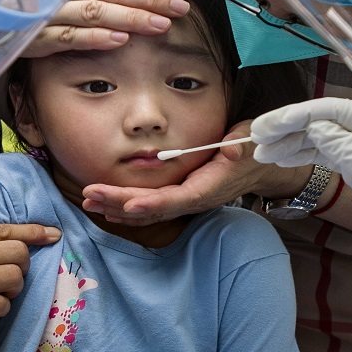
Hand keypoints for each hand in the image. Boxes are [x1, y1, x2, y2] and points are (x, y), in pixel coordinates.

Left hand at [82, 122, 311, 225]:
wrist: (262, 165)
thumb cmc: (255, 149)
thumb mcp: (252, 142)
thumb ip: (240, 145)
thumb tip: (232, 149)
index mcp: (210, 187)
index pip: (177, 199)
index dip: (153, 203)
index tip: (128, 204)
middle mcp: (196, 199)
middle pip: (155, 207)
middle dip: (121, 203)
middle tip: (90, 195)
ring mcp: (188, 201)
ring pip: (149, 210)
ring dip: (118, 207)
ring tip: (90, 202)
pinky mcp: (182, 197)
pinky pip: (152, 207)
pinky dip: (130, 210)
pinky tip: (109, 209)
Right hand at [252, 98, 351, 295]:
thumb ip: (350, 151)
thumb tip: (318, 129)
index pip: (336, 112)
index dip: (299, 115)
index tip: (270, 126)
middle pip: (327, 122)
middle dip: (290, 128)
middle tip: (256, 137)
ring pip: (325, 138)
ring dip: (293, 143)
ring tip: (263, 151)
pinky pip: (332, 155)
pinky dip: (308, 156)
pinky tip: (286, 158)